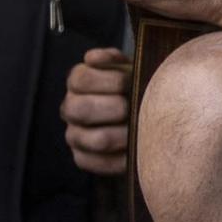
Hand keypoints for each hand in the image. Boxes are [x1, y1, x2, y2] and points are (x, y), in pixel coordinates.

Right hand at [61, 46, 130, 174]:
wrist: (150, 115)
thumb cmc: (139, 86)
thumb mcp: (131, 67)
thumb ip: (114, 60)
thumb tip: (92, 58)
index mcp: (79, 82)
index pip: (80, 79)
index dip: (110, 80)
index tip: (131, 80)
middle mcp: (71, 108)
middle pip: (80, 109)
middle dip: (116, 108)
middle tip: (135, 107)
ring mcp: (75, 135)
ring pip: (96, 139)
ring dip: (124, 135)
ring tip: (142, 130)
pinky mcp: (83, 158)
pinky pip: (98, 163)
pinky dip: (121, 158)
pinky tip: (135, 148)